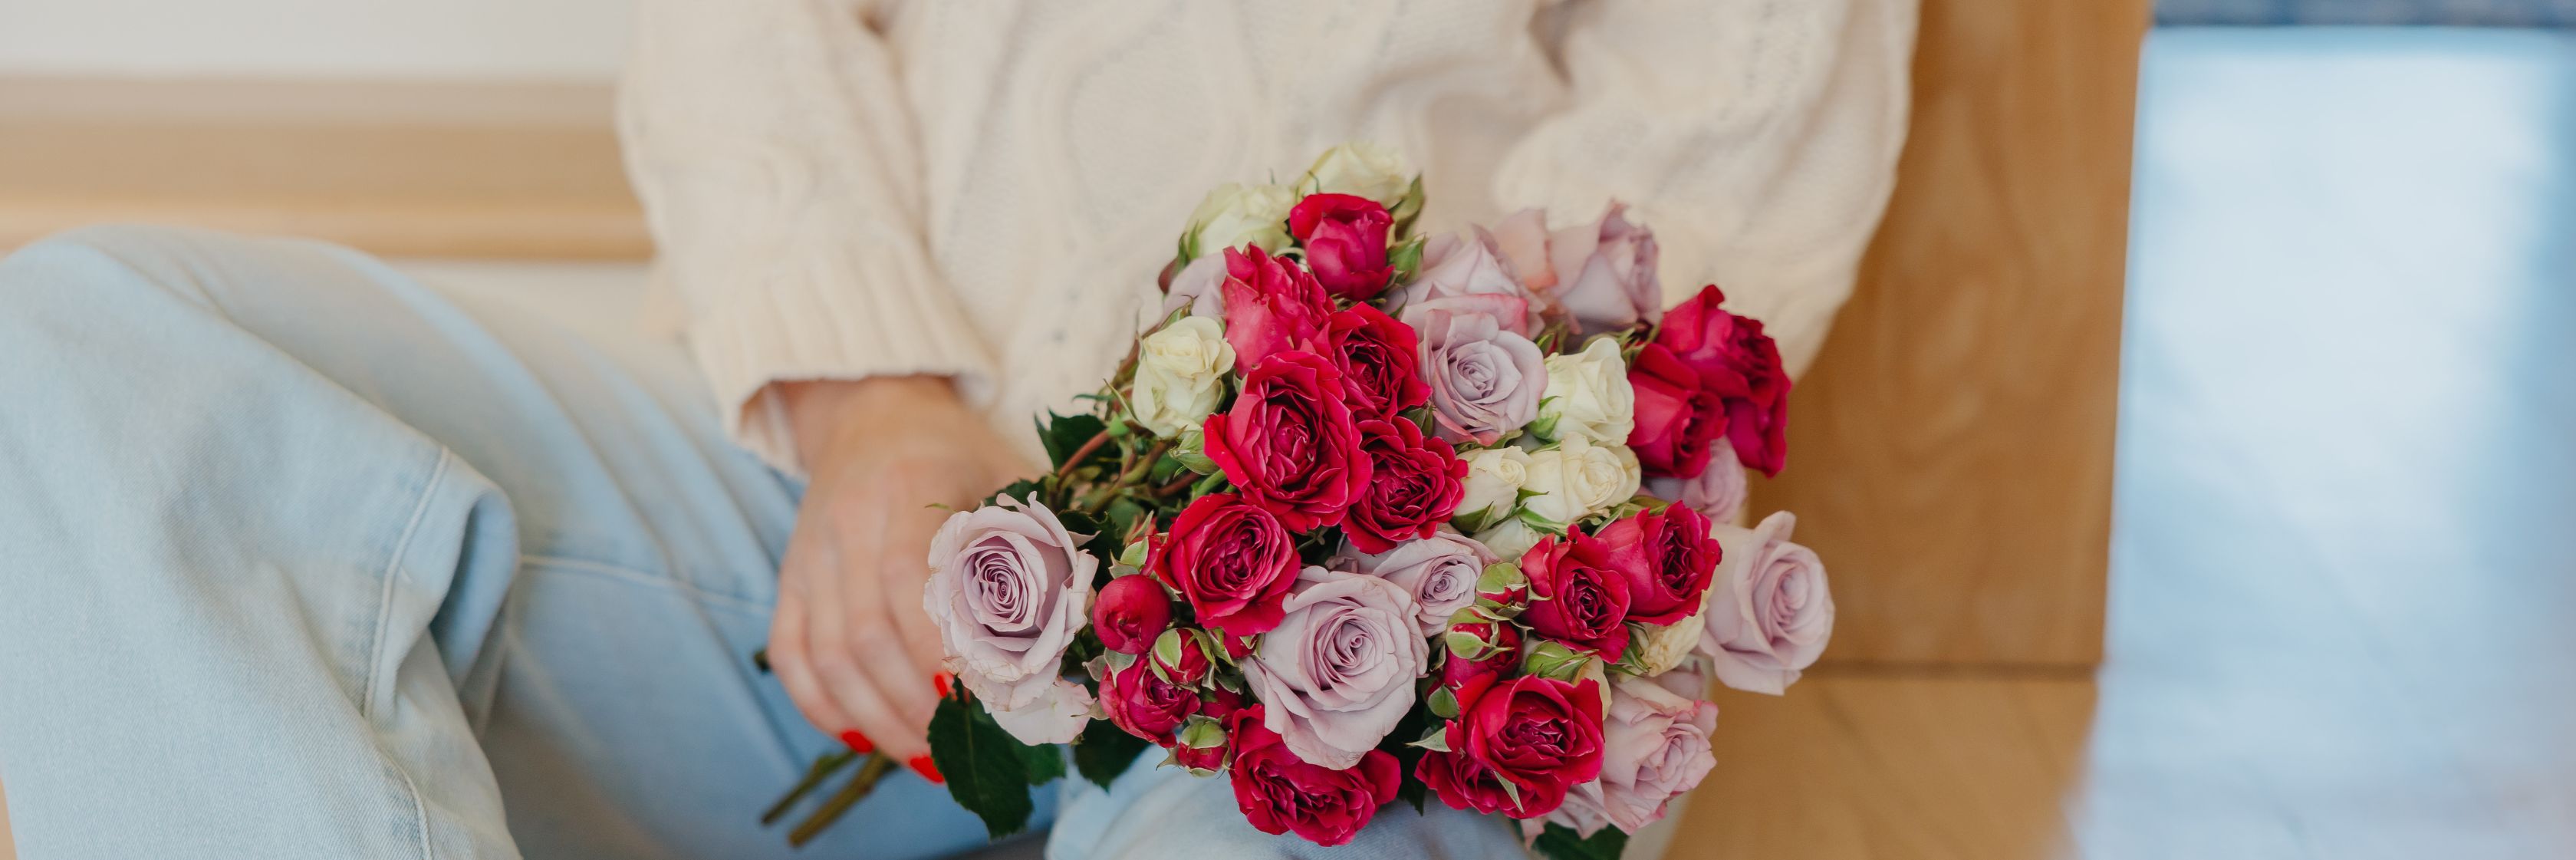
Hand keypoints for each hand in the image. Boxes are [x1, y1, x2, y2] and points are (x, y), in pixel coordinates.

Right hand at [765, 376, 1028, 767]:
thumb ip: (1043, 544)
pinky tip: (864, 737)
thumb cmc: (960, 452)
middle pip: (863, 635)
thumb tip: (1086, 633)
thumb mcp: (1011, 477)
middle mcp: (846, 521)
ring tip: (925, 759)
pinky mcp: (789, 578)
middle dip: (912, 706)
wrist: (872, 409)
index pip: (908, 584)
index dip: (936, 650)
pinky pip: (789, 653)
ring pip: (825, 656)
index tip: (977, 702)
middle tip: (962, 752)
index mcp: (908, 487)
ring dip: (875, 718)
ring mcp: (808, 553)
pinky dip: (821, 705)